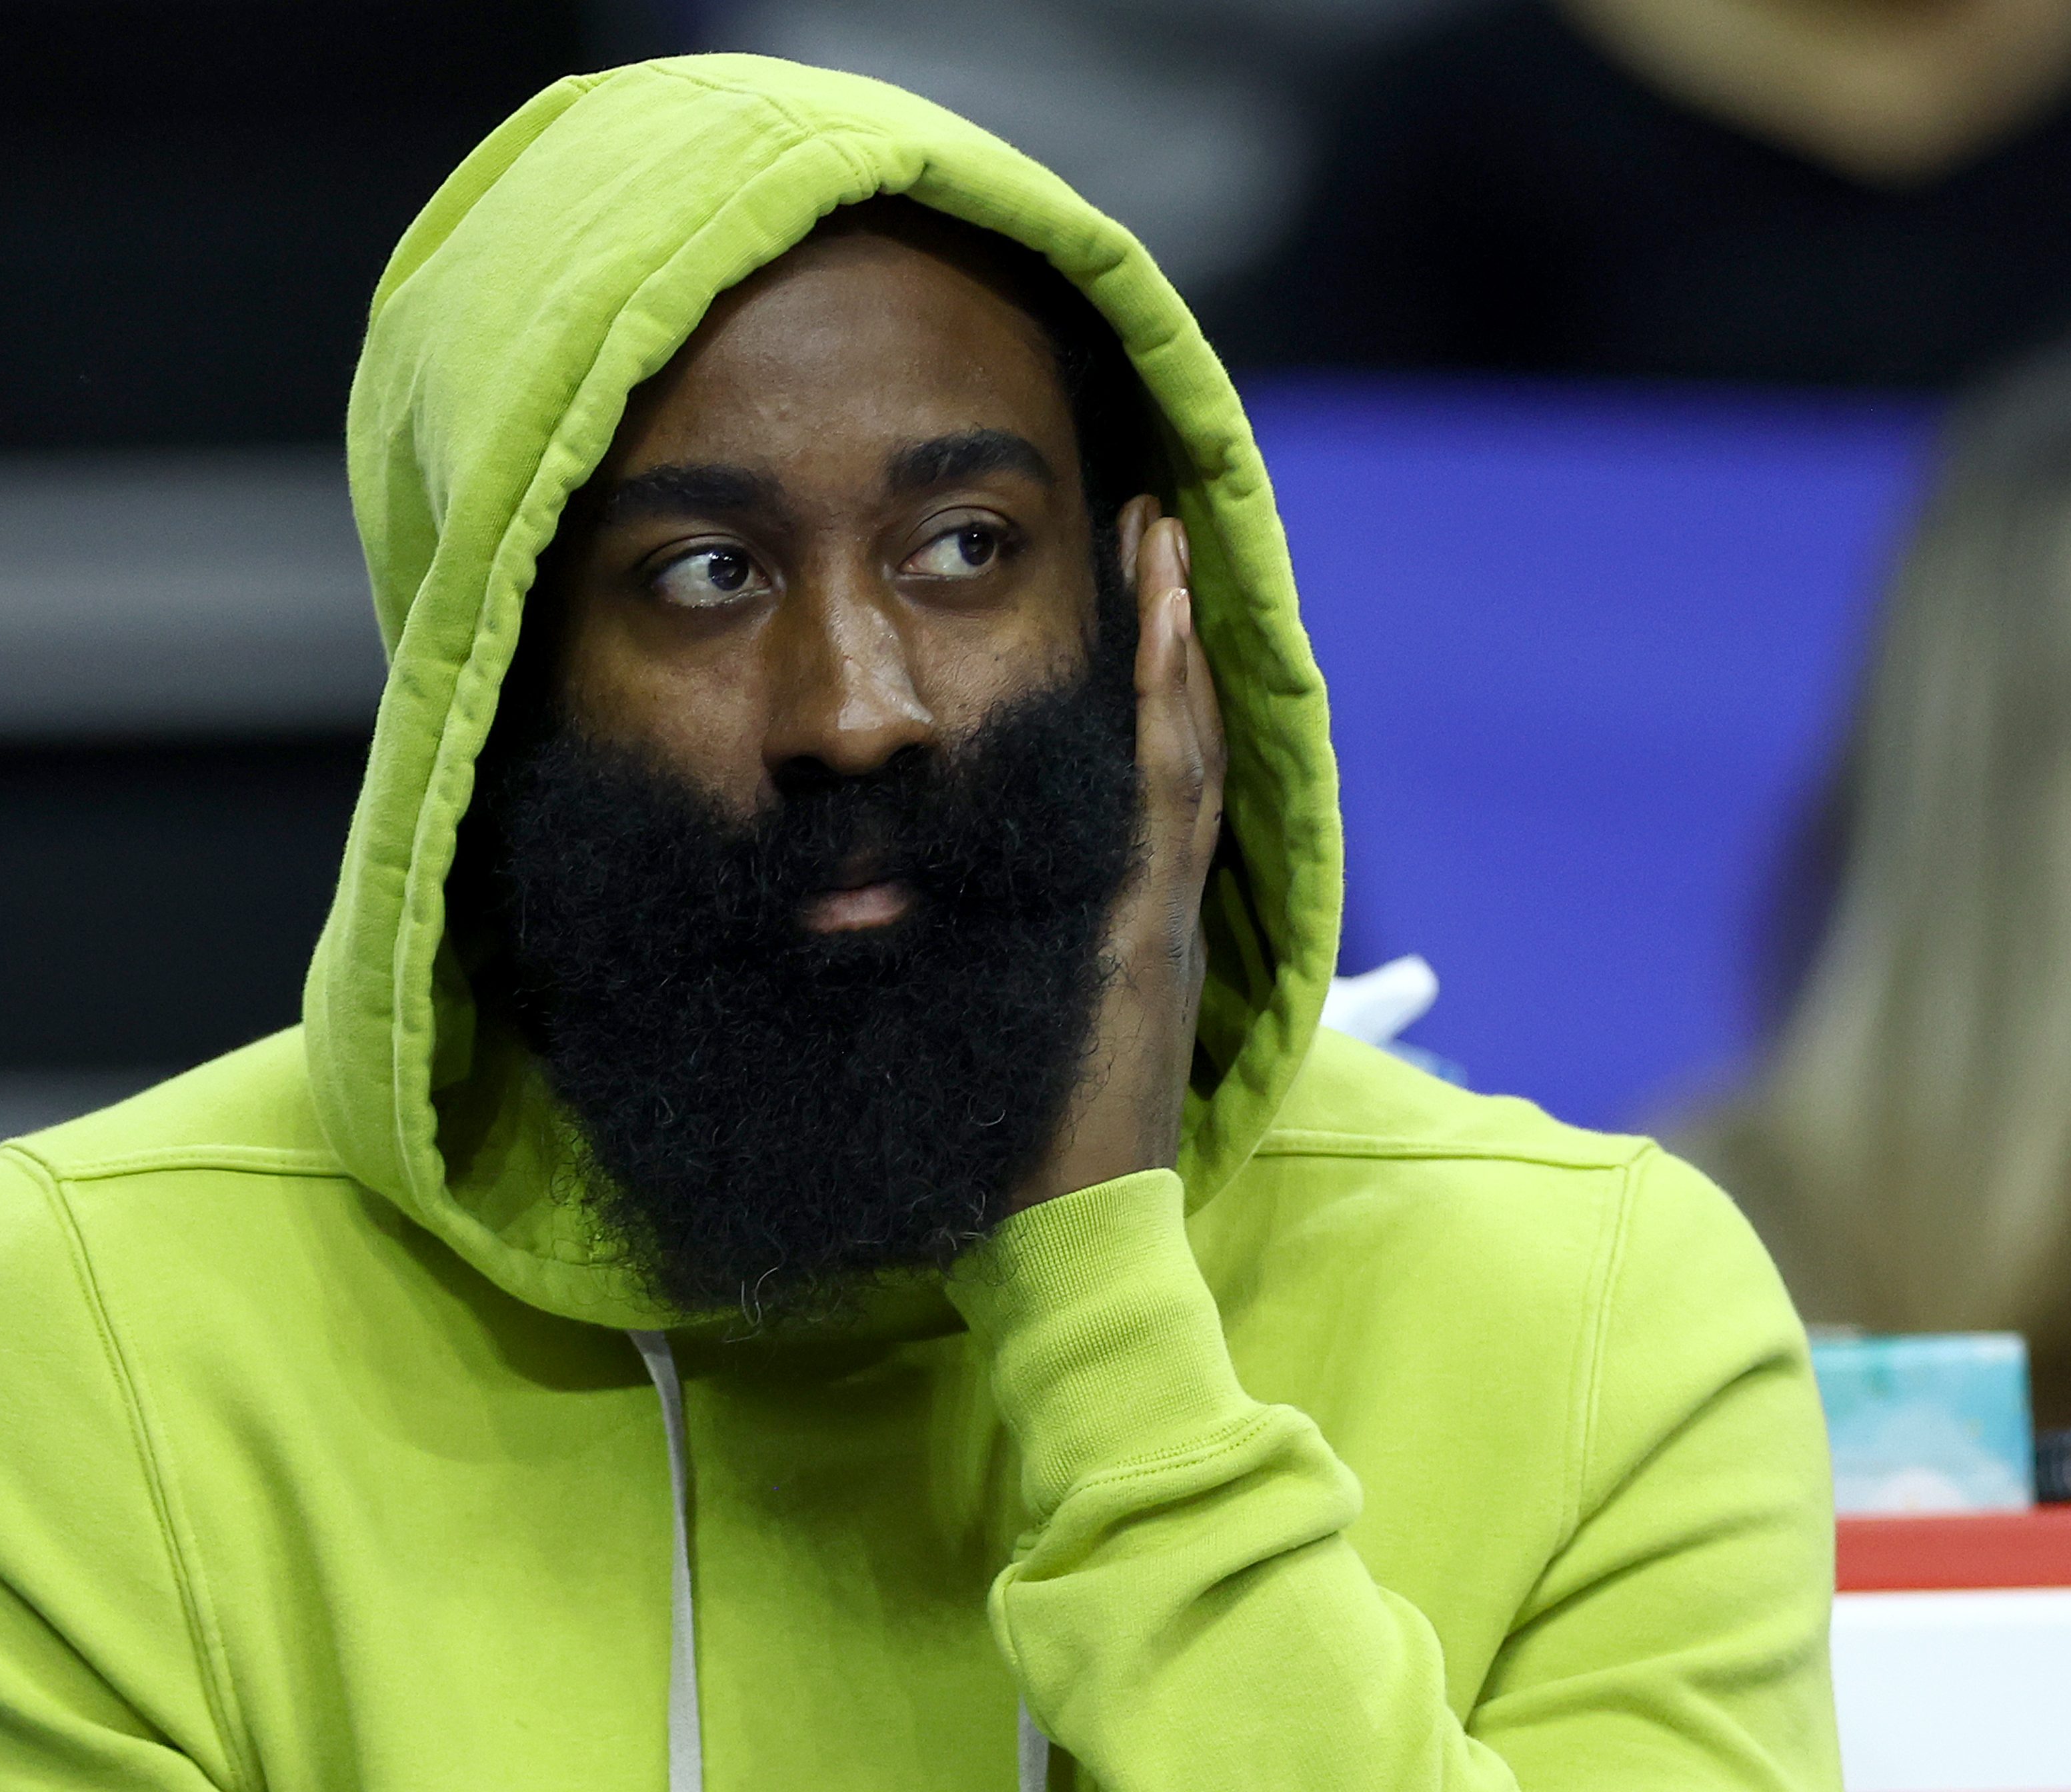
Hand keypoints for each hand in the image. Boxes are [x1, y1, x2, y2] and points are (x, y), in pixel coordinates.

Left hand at [1005, 497, 1226, 1213]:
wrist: (1066, 1241)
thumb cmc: (1014, 1154)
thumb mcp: (988, 1028)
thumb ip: (971, 968)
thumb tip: (885, 916)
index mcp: (1127, 929)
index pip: (1150, 781)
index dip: (1151, 687)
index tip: (1135, 599)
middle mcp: (1158, 911)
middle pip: (1181, 739)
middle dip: (1171, 634)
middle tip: (1161, 532)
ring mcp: (1160, 919)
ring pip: (1186, 748)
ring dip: (1177, 641)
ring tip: (1167, 543)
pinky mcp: (1145, 937)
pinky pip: (1167, 799)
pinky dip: (1169, 708)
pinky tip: (1163, 631)